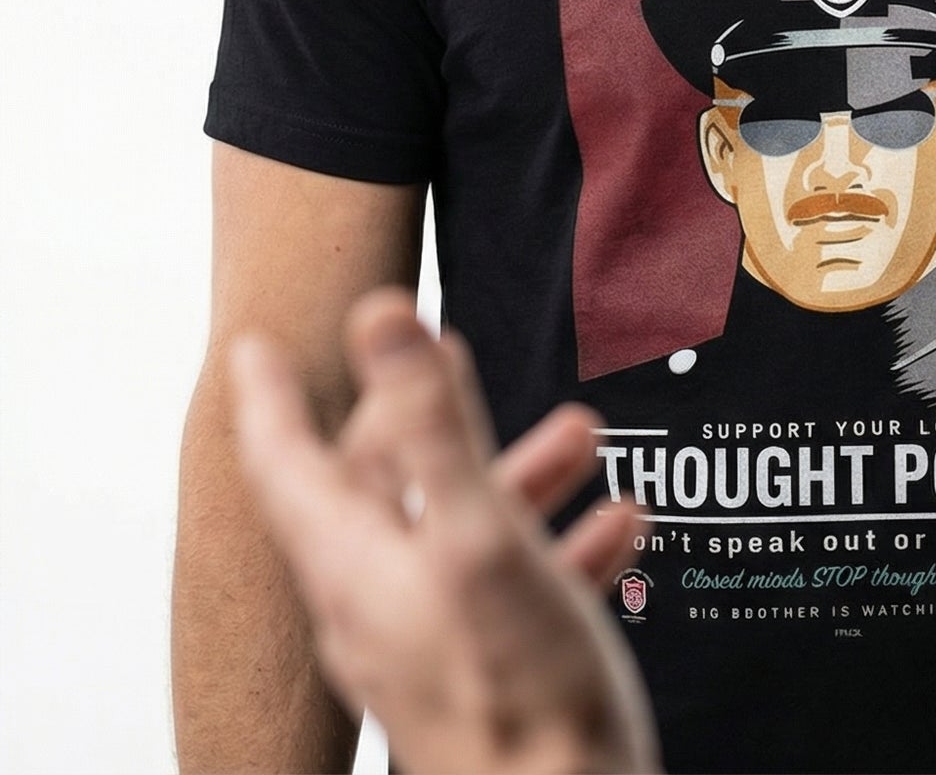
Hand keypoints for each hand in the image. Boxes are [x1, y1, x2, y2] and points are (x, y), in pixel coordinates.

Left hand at [230, 288, 660, 774]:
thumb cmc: (518, 688)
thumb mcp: (476, 533)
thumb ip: (431, 422)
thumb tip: (380, 314)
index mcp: (357, 566)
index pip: (285, 463)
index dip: (270, 396)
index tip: (252, 345)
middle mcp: (377, 606)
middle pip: (376, 487)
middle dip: (423, 412)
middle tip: (449, 351)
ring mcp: (427, 646)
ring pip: (454, 529)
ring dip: (514, 471)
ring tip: (582, 436)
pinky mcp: (482, 677)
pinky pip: (508, 586)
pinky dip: (555, 540)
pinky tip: (615, 525)